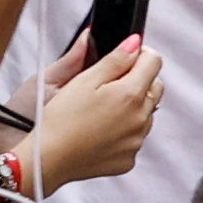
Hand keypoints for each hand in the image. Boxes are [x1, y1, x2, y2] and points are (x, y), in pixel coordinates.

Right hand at [25, 33, 164, 191]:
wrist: (47, 159)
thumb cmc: (61, 118)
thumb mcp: (85, 80)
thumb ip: (115, 59)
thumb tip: (135, 43)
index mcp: (132, 95)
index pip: (154, 62)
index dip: (139, 54)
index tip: (125, 56)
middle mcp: (141, 119)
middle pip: (155, 88)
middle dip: (139, 79)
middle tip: (109, 83)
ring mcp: (136, 141)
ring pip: (146, 114)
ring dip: (132, 107)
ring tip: (100, 109)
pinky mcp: (128, 159)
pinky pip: (134, 138)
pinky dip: (123, 131)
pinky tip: (99, 131)